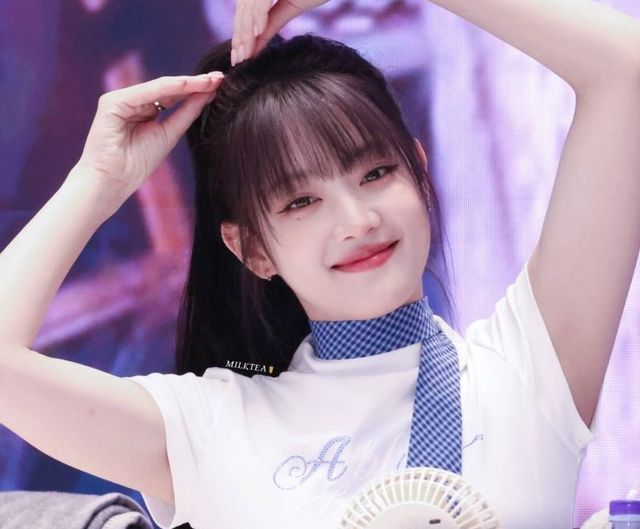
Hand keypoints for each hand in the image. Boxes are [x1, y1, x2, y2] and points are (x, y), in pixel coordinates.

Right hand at [72, 72, 223, 198]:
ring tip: (212, 80)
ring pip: (161, 86)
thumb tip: (207, 95)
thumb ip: (186, 114)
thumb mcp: (168, 135)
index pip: (173, 95)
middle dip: (196, 83)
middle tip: (221, 77)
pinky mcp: (112, 102)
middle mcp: (131, 101)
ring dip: (188, 82)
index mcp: (142, 110)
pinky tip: (189, 84)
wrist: (111, 182)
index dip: (197, 90)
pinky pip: (147, 92)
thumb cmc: (135, 165)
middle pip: (169, 88)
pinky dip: (170, 88)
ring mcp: (120, 99)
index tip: (221, 86)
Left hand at [231, 0, 329, 65]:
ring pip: (250, 7)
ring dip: (246, 31)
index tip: (239, 58)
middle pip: (244, 11)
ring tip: (246, 52)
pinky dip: (259, 15)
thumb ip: (271, 24)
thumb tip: (254, 46)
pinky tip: (257, 32)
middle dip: (240, 36)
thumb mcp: (290, 8)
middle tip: (238, 59)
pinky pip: (262, 1)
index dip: (241, 34)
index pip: (246, 13)